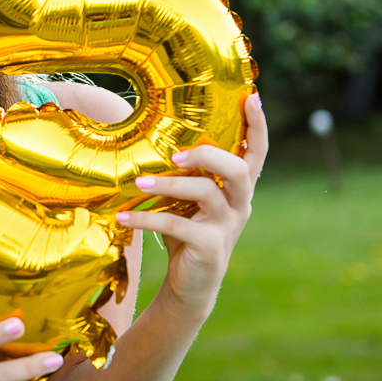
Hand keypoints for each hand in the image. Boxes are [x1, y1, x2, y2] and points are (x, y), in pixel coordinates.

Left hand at [114, 93, 268, 318]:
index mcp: (238, 188)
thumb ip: (187, 174)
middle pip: (236, 169)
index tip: (252, 96)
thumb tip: (152, 136)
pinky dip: (146, 219)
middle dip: (207, 156)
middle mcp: (239, 204)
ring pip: (206, 193)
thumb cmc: (188, 231)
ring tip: (138, 181)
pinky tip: (123, 216)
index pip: (257, 152)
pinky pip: (177, 225)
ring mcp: (227, 226)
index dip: (258, 125)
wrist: (190, 284)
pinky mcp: (210, 247)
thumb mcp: (190, 199)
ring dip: (168, 185)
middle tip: (175, 156)